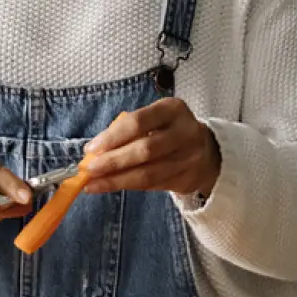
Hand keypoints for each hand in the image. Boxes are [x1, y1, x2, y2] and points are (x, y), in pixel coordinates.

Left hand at [81, 99, 220, 196]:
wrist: (206, 151)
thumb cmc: (168, 131)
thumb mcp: (155, 119)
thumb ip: (129, 129)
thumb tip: (95, 150)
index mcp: (173, 109)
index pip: (139, 122)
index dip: (113, 136)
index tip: (91, 148)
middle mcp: (185, 132)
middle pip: (145, 150)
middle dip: (113, 161)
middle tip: (89, 170)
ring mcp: (189, 158)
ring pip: (148, 173)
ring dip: (116, 180)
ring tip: (93, 183)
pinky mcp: (187, 179)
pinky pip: (152, 185)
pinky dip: (128, 186)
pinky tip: (109, 186)